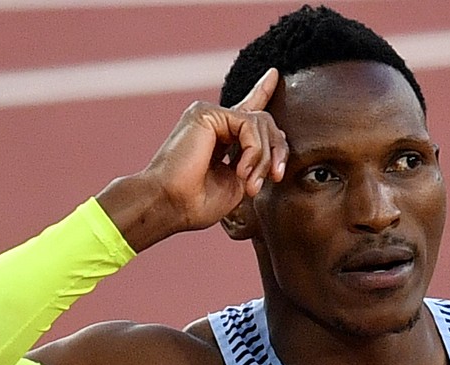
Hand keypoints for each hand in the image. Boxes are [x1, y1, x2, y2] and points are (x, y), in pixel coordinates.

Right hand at [99, 67, 287, 250]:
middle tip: (274, 179)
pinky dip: (253, 151)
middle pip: (265, 121)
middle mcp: (215, 122)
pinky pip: (249, 123)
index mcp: (221, 136)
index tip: (274, 74)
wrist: (170, 205)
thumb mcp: (239, 182)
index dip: (262, 91)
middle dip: (277, 152)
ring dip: (263, 158)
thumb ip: (258, 159)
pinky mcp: (207, 113)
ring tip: (248, 182)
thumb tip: (278, 137)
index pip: (247, 110)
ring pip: (261, 123)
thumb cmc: (198, 202)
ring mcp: (210, 115)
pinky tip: (239, 170)